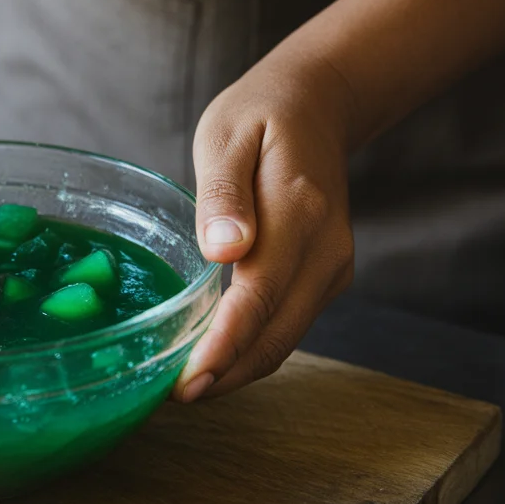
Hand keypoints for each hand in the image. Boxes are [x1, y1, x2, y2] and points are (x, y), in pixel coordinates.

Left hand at [173, 54, 356, 401]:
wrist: (319, 105)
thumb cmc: (261, 116)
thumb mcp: (227, 136)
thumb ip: (224, 195)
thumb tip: (223, 250)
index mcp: (300, 213)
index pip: (260, 296)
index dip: (224, 345)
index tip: (188, 379)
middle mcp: (326, 250)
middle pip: (277, 333)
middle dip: (228, 373)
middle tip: (172, 398)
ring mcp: (332, 267)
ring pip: (286, 338)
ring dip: (239, 369)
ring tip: (185, 388)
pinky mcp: (326, 276)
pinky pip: (288, 324)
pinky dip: (253, 348)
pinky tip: (213, 357)